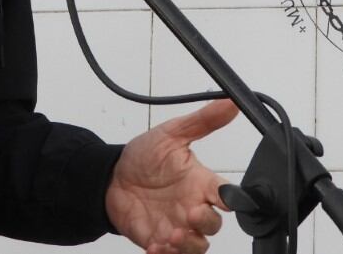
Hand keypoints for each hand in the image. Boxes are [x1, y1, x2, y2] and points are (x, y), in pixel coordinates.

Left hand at [105, 99, 237, 253]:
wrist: (111, 178)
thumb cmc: (144, 157)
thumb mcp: (171, 134)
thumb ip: (203, 120)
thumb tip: (230, 102)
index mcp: (200, 182)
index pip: (226, 195)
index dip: (231, 199)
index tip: (224, 197)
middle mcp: (192, 206)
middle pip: (214, 224)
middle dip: (206, 223)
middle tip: (190, 214)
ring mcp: (177, 226)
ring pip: (197, 245)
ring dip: (188, 244)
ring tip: (172, 235)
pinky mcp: (158, 241)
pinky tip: (155, 245)